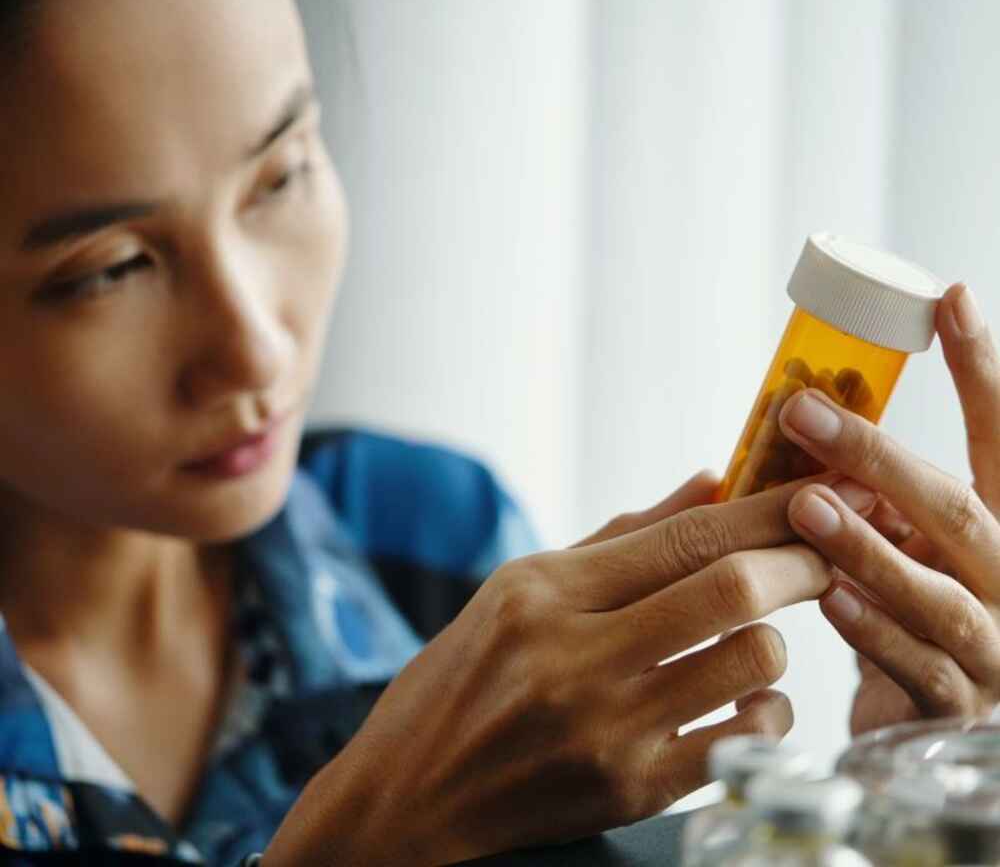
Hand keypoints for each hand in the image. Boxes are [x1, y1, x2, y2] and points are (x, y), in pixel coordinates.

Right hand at [263, 473, 832, 865]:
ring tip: (750, 634)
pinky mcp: (629, 794)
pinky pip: (742, 741)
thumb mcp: (522, 588)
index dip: (763, 509)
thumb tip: (711, 482)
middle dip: (800, 562)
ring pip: (750, 663)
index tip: (814, 492)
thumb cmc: (462, 677)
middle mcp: (574, 657)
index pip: (682, 536)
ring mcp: (605, 732)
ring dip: (772, 640)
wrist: (408, 796)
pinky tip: (740, 698)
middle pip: (729, 589)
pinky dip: (763, 710)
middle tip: (823, 552)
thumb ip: (624, 536)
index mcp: (542, 592)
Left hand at [778, 283, 999, 734]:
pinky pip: (912, 666)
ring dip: (865, 547)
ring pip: (935, 594)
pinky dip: (868, 630)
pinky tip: (824, 595)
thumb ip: (890, 491)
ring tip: (805, 504)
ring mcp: (993, 647)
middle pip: (954, 508)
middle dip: (877, 456)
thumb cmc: (924, 607)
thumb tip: (815, 406)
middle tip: (803, 412)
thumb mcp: (922, 540)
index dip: (983, 370)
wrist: (952, 716)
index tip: (950, 298)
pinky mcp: (955, 706)